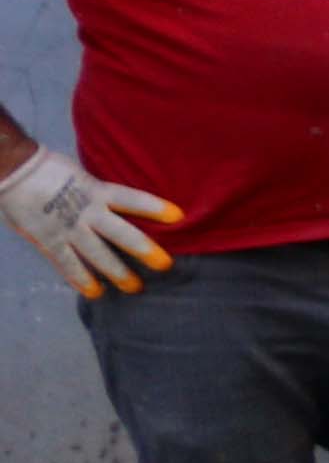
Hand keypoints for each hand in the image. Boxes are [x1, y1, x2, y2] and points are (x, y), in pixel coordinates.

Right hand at [0, 146, 177, 296]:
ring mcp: (69, 228)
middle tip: (165, 265)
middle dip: (145, 250)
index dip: (155, 207)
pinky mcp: (50, 240)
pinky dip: (81, 279)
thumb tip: (115, 201)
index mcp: (97, 190)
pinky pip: (68, 263)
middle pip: (123, 234)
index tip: (179, 216)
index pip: (133, 199)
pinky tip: (95, 293)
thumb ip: (96, 192)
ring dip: (118, 272)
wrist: (14, 171)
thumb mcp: (80, 175)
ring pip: (99, 254)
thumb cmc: (48, 170)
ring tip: (135, 287)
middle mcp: (88, 211)